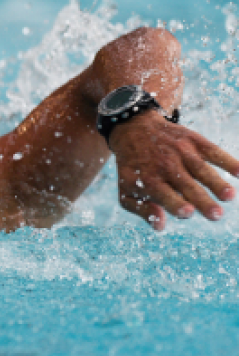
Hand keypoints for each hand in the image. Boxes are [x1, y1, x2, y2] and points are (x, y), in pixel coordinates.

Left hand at [109, 110, 238, 229]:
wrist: (134, 129)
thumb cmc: (134, 168)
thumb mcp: (127, 190)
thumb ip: (141, 209)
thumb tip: (160, 227)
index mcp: (149, 180)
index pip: (164, 195)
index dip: (176, 204)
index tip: (188, 212)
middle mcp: (166, 166)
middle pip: (187, 186)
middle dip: (202, 201)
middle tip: (216, 215)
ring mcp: (181, 152)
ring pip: (202, 170)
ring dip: (217, 183)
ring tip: (229, 196)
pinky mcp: (194, 141)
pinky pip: (213, 151)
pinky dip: (227, 160)